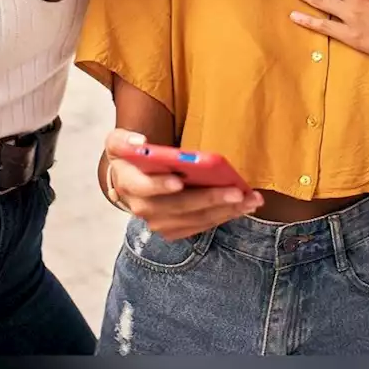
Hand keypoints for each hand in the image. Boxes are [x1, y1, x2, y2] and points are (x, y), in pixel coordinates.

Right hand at [102, 129, 262, 240]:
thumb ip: (123, 139)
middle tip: (235, 192)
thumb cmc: (131, 157)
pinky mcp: (175, 229)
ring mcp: (159, 222)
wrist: (133, 179)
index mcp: (128, 183)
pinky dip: (225, 216)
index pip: (144, 188)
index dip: (160, 185)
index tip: (180, 181)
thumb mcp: (119, 142)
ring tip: (250, 199)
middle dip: (209, 199)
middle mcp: (143, 208)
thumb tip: (141, 142)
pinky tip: (244, 205)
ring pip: (195, 220)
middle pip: (178, 207)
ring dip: (224, 211)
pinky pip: (202, 226)